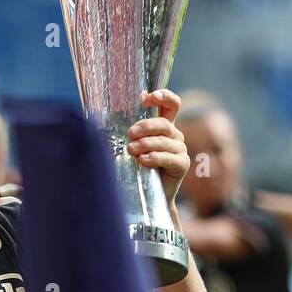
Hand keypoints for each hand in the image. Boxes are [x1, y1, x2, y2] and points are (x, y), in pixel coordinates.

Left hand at [128, 88, 188, 206]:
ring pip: (164, 141)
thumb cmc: (136, 166)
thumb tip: (109, 115)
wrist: (146, 194)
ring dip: (146, 144)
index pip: (171, 104)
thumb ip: (130, 131)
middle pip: (164, 123)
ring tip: (131, 150)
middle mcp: (174, 135)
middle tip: (130, 133)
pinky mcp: (182, 164)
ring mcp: (180, 149)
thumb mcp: (132, 144)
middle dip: (146, 126)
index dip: (162, 97)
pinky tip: (143, 160)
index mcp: (164, 125)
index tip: (145, 99)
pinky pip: (170, 158)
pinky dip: (155, 158)